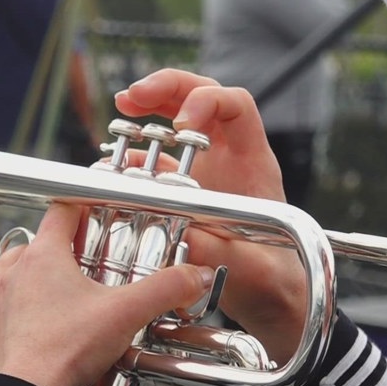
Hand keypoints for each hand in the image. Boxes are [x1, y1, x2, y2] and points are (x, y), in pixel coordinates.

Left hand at [0, 203, 212, 385]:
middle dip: (69, 243)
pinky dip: (27, 299)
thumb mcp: (125, 313)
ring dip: (40, 268)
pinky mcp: (0, 325)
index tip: (102, 211)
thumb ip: (165, 290)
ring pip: (18, 266)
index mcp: (42, 255)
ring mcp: (3, 298)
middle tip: (94, 254)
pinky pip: (11, 299)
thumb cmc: (63, 350)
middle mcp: (16, 271)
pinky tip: (49, 313)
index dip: (85, 206)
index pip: (61, 209)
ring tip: (68, 281)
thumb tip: (193, 277)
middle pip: (41, 239)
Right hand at [115, 69, 307, 364]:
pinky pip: (156, 158)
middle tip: (132, 96)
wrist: (268, 297)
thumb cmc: (272, 281)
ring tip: (120, 107)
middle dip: (165, 88)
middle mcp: (228, 155)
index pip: (236, 105)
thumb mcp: (250, 269)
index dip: (206, 102)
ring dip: (147, 108)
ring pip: (175, 116)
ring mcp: (205, 168)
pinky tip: (114, 164)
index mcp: (253, 162)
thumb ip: (217, 249)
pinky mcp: (183, 187)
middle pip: (200, 94)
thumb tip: (174, 227)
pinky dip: (134, 154)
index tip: (180, 125)